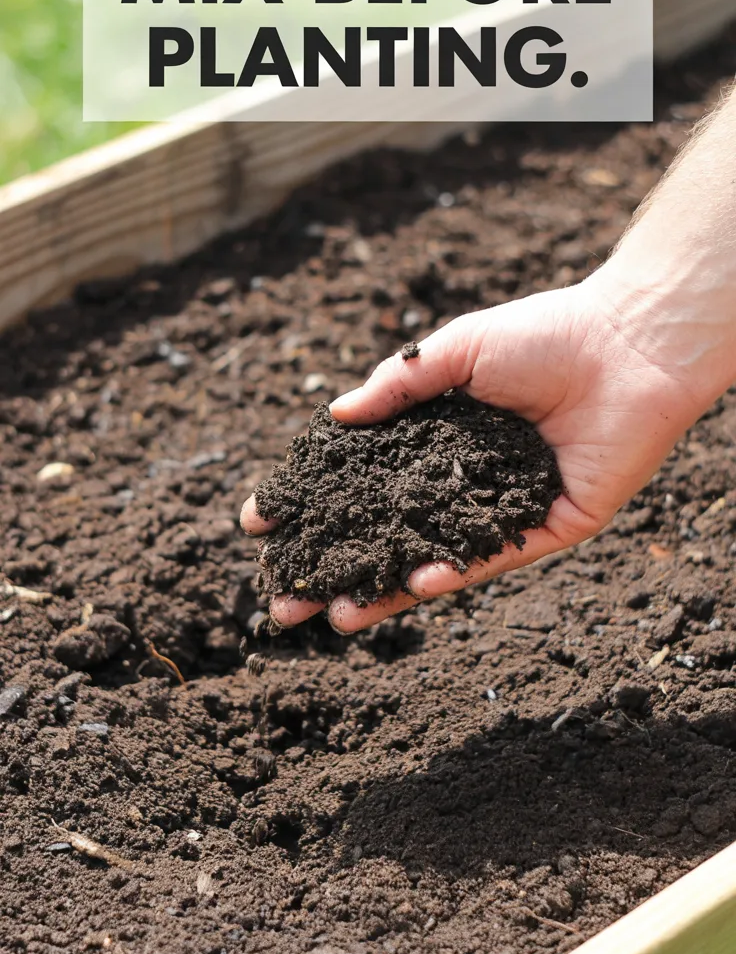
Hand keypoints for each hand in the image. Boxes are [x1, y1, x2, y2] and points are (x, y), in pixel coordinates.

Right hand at [241, 268, 702, 633]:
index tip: (260, 521)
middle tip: (282, 601)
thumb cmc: (546, 334)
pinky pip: (491, 558)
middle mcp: (461, 480)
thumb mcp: (456, 351)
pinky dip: (452, 572)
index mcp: (436, 438)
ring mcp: (501, 508)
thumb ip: (396, 384)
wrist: (630, 344)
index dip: (313, 502)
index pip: (360, 481)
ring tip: (335, 619)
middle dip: (333, 567)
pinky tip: (414, 586)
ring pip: (430, 559)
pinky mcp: (546, 526)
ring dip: (383, 590)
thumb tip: (333, 417)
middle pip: (385, 533)